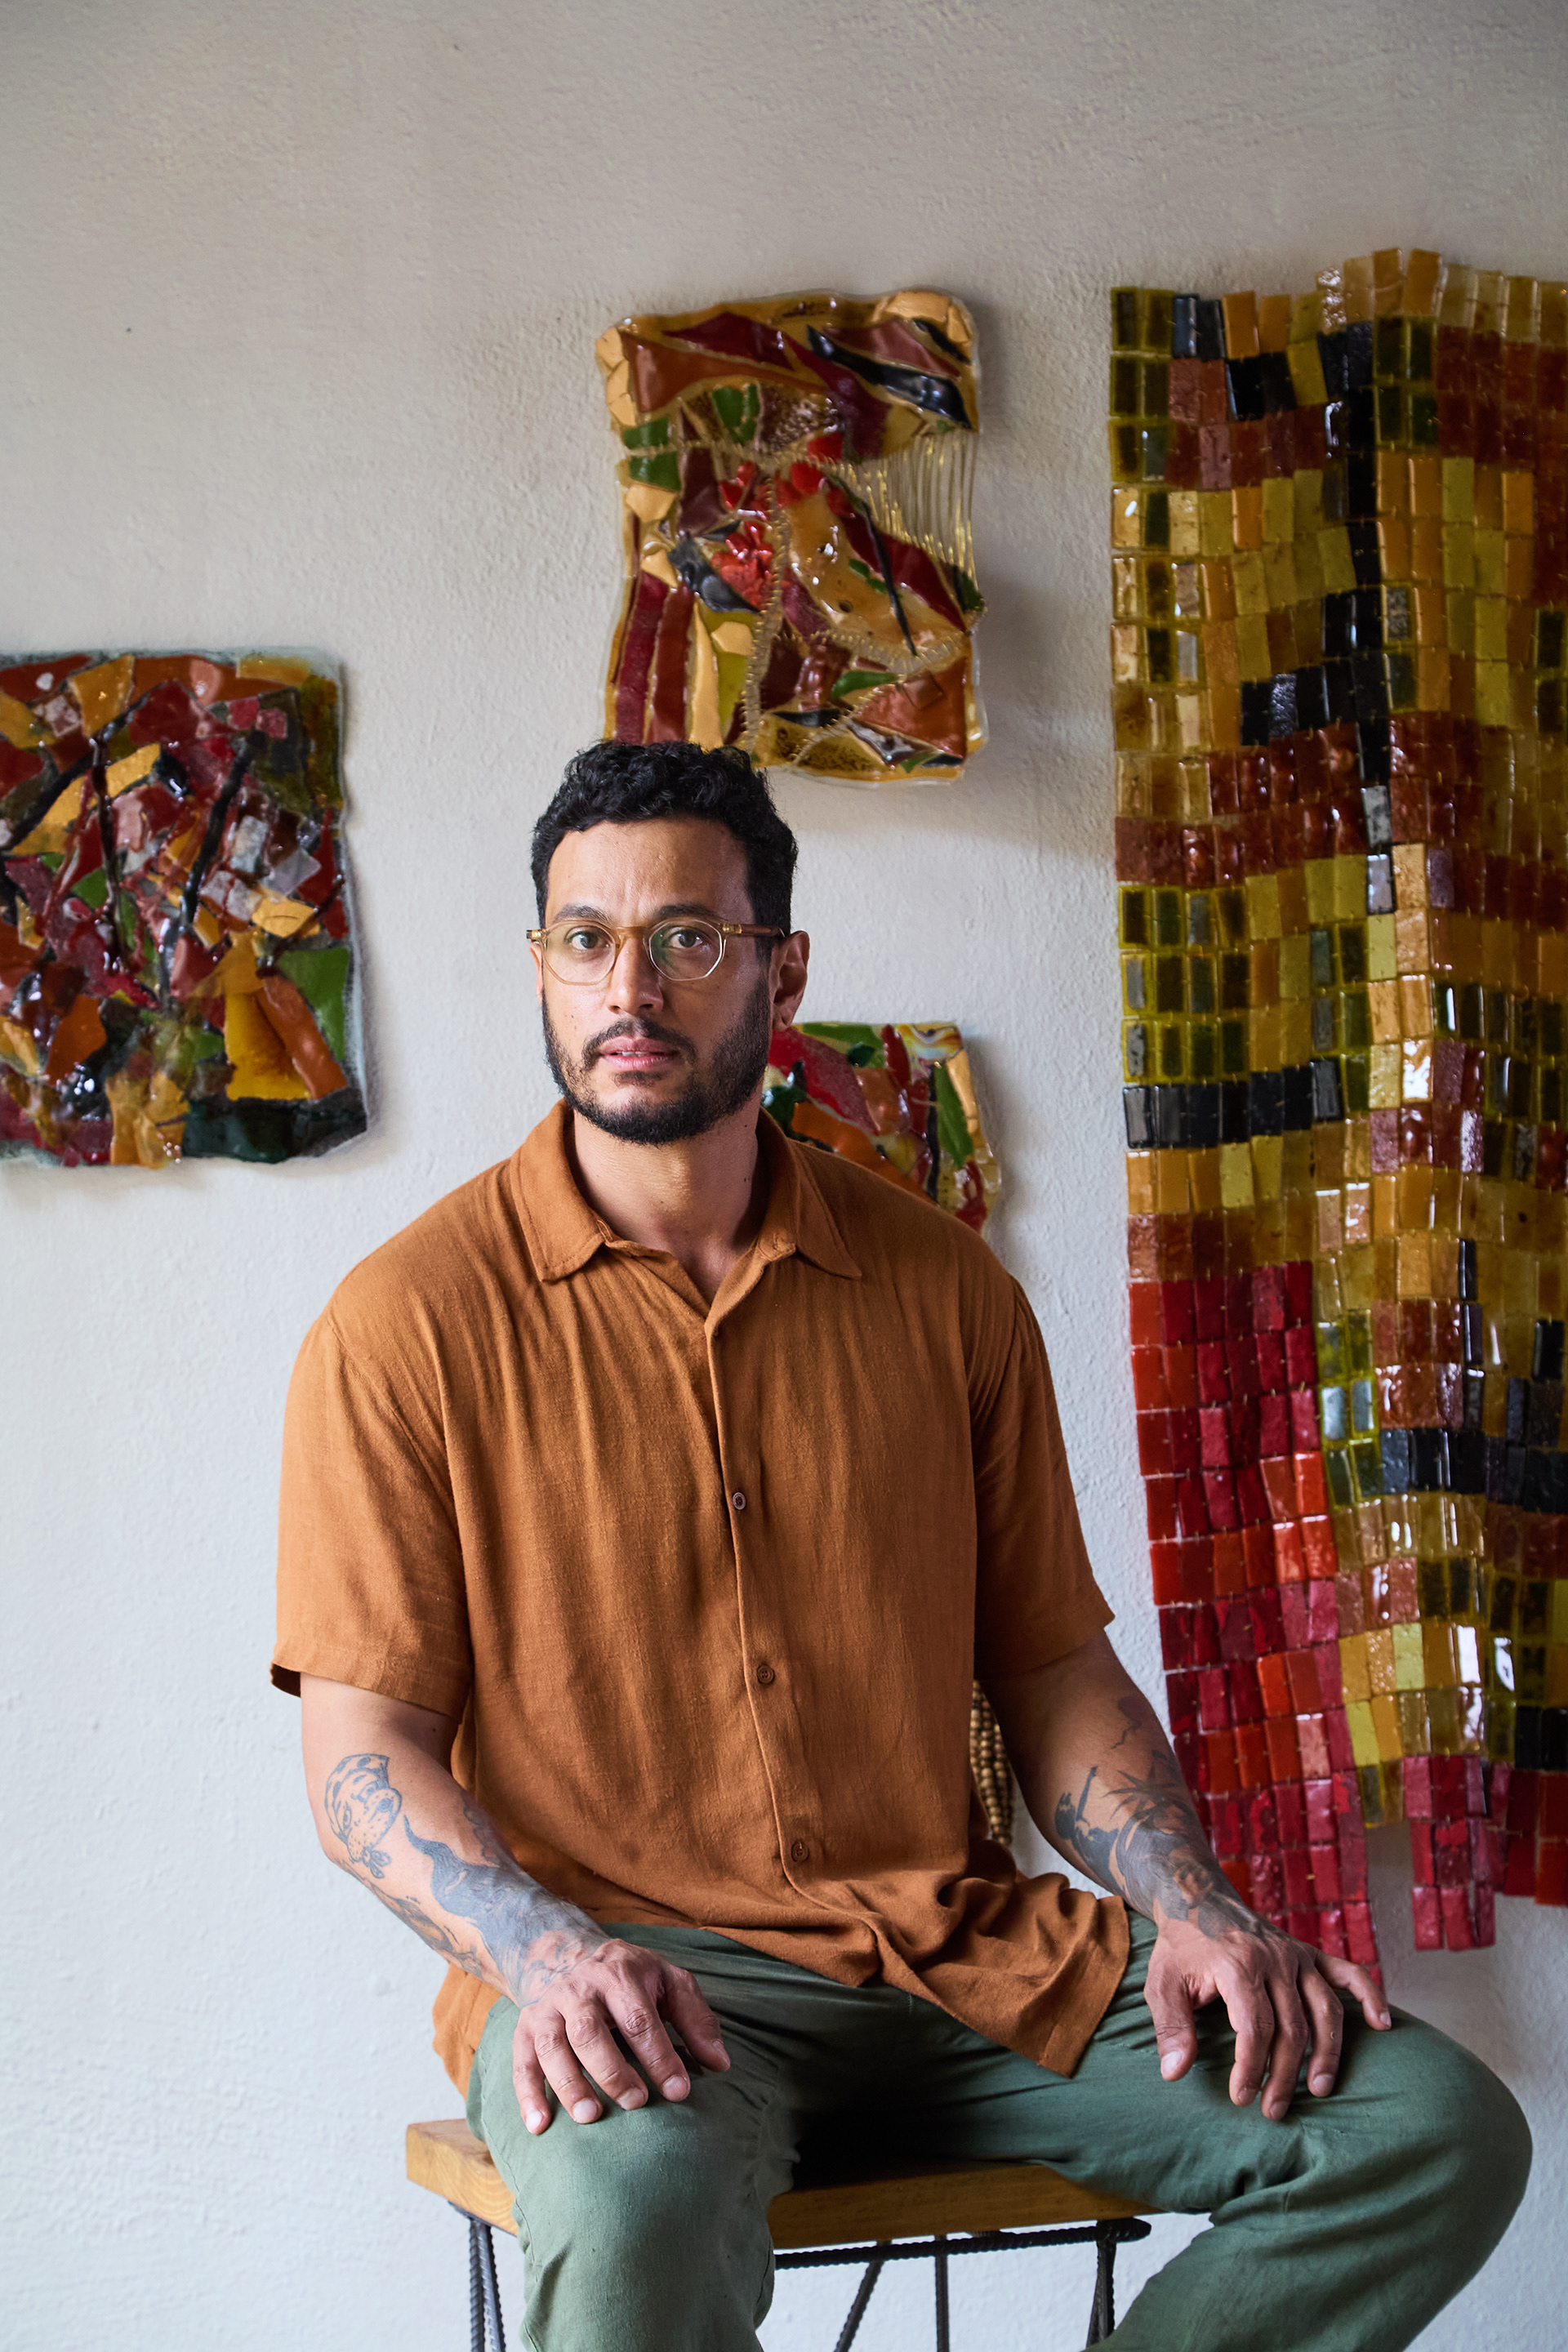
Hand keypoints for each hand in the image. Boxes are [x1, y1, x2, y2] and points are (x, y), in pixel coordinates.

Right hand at [511, 1936, 729, 2133]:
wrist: (568, 1952)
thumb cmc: (631, 1977)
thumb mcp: (670, 1982)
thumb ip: (696, 2020)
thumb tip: (720, 2064)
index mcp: (619, 1975)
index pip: (639, 2019)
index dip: (659, 2057)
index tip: (679, 2092)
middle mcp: (579, 1989)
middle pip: (590, 2032)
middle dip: (613, 2071)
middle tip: (638, 2103)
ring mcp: (548, 2008)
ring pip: (552, 2047)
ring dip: (570, 2084)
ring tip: (592, 2117)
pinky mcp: (526, 2028)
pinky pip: (521, 2062)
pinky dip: (528, 2096)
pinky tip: (540, 2126)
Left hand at [1145, 1909, 1390, 2121]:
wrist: (1196, 1897)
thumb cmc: (1181, 1947)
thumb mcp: (1161, 1983)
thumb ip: (1170, 2027)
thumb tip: (1176, 2073)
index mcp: (1237, 1965)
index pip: (1255, 2026)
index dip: (1251, 2067)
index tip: (1242, 2097)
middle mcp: (1274, 1959)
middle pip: (1292, 2026)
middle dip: (1284, 2074)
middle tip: (1273, 2110)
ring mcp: (1296, 1954)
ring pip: (1325, 2009)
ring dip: (1327, 2053)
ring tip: (1319, 2090)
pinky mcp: (1310, 1952)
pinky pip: (1349, 1973)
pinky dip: (1370, 1996)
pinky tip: (1383, 2025)